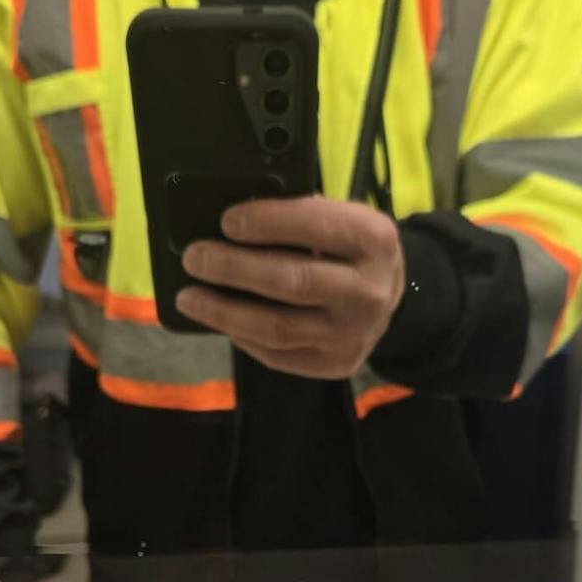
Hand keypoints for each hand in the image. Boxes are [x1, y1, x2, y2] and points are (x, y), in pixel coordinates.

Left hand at [176, 196, 405, 378]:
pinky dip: (242, 337)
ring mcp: (351, 335)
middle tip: (194, 257)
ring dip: (224, 312)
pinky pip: (277, 355)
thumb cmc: (350, 248)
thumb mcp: (342, 219)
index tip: (226, 221)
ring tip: (189, 297)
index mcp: (373, 241)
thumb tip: (230, 224)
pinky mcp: (334, 365)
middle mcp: (367, 292)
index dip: (267, 223)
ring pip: (277, 328)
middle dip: (233, 268)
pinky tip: (220, 321)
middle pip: (291, 281)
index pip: (316, 226)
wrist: (392, 298)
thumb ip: (300, 216)